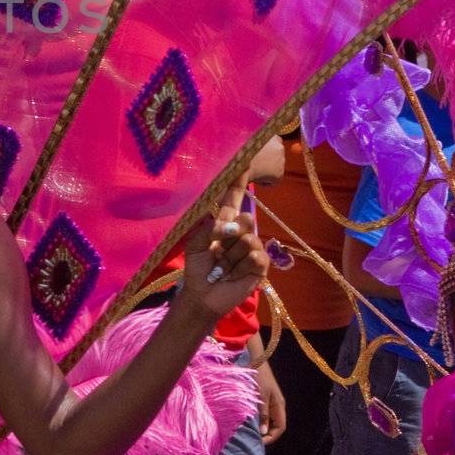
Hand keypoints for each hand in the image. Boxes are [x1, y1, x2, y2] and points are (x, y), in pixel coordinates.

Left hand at [176, 175, 268, 324]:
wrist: (202, 295)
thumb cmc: (197, 267)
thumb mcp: (194, 244)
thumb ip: (207, 228)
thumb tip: (229, 224)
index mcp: (225, 222)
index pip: (234, 197)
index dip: (239, 180)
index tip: (244, 159)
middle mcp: (242, 232)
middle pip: (246, 219)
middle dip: (230, 235)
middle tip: (217, 251)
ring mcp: (253, 248)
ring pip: (249, 240)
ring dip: (231, 257)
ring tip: (223, 267)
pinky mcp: (260, 266)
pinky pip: (256, 257)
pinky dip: (241, 266)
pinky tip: (233, 274)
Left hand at [256, 360, 286, 444]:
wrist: (257, 362)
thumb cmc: (259, 379)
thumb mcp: (261, 397)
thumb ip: (263, 414)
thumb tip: (263, 432)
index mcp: (279, 406)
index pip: (281, 427)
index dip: (272, 436)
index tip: (261, 442)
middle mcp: (277, 406)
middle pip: (276, 426)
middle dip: (267, 434)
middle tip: (255, 439)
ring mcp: (272, 402)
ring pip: (270, 421)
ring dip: (263, 428)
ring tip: (252, 433)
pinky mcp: (265, 399)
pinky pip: (265, 414)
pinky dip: (260, 420)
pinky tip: (251, 423)